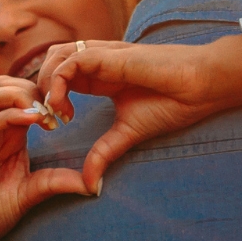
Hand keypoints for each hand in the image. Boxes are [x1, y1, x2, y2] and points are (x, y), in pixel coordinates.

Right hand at [0, 77, 88, 240]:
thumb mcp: (29, 194)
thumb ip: (55, 183)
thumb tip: (91, 185)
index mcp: (6, 136)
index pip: (20, 97)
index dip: (44, 96)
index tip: (67, 114)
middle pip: (4, 85)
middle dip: (32, 89)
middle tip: (56, 110)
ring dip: (20, 96)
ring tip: (44, 112)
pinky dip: (10, 116)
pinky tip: (32, 120)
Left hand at [37, 36, 241, 188]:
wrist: (201, 87)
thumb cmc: (172, 103)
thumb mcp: (127, 133)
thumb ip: (104, 153)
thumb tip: (89, 186)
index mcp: (101, 77)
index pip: (60, 76)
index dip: (49, 98)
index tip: (56, 125)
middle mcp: (99, 62)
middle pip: (51, 61)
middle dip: (40, 89)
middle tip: (49, 119)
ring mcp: (103, 55)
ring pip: (56, 55)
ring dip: (46, 83)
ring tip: (56, 112)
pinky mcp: (110, 54)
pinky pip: (71, 61)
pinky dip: (58, 82)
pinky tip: (65, 107)